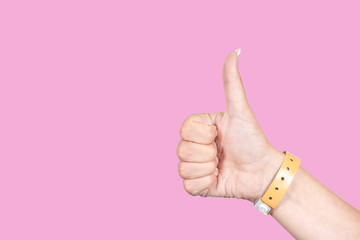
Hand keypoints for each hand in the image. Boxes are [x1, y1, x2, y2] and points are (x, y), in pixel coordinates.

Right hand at [177, 50, 283, 202]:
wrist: (261, 172)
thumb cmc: (252, 139)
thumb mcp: (240, 110)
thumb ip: (232, 82)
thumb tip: (235, 50)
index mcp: (198, 128)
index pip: (184, 130)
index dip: (204, 135)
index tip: (220, 134)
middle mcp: (193, 145)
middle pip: (182, 150)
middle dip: (208, 153)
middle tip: (223, 152)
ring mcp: (194, 165)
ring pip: (184, 169)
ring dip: (207, 169)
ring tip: (221, 165)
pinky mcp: (197, 185)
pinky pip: (188, 186)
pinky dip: (206, 184)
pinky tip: (218, 178)